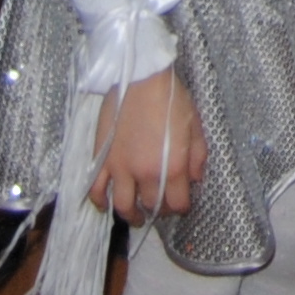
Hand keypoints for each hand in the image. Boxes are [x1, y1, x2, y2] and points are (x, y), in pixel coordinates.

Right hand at [90, 69, 205, 221]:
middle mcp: (147, 174)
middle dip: (158, 210)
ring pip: (123, 206)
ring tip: (135, 216)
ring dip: (130, 216)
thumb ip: (198, 156)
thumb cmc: (172, 97)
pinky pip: (96, 190)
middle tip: (159, 205)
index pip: (178, 204)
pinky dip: (99, 202)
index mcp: (174, 167)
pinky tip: (105, 205)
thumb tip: (195, 179)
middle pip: (152, 206)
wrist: (141, 77)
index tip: (180, 203)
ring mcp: (121, 169)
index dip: (181, 207)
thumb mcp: (195, 124)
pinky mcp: (102, 159)